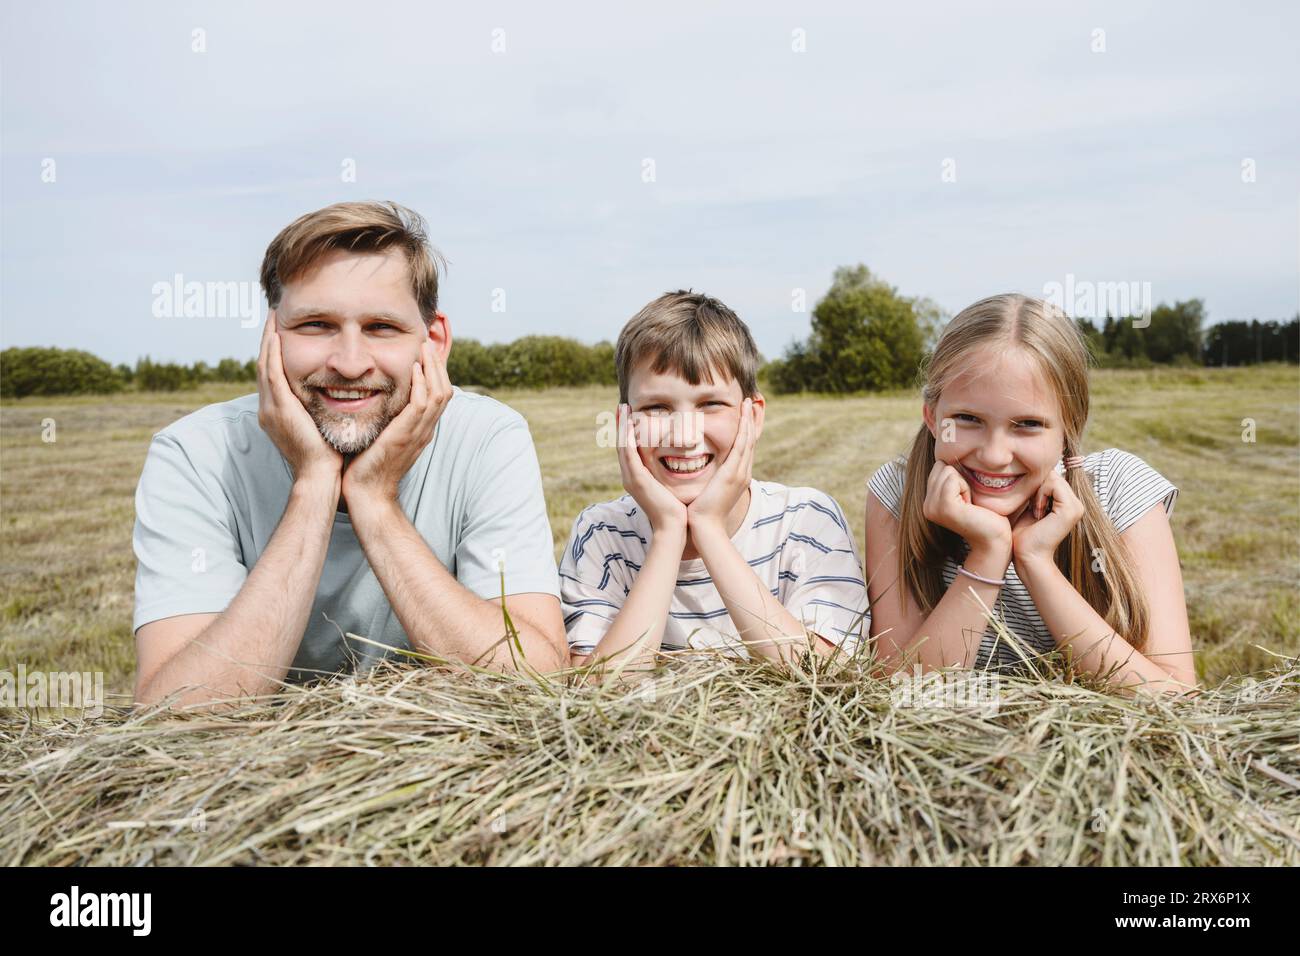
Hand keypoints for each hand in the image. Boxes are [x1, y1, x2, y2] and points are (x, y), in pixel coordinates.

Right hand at [257, 311, 342, 482]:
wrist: (319, 475)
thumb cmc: (326, 456)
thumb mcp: (318, 426)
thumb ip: (317, 409)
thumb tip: (333, 395)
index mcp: (276, 412)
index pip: (272, 374)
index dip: (274, 352)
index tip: (280, 331)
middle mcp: (268, 408)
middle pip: (264, 365)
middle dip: (267, 340)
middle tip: (272, 316)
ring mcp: (270, 408)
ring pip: (265, 365)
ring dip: (268, 340)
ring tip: (272, 317)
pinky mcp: (279, 408)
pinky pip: (273, 374)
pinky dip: (273, 354)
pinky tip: (276, 336)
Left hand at [342, 340, 452, 508]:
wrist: (367, 494)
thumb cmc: (368, 468)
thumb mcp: (381, 437)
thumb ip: (386, 419)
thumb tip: (374, 398)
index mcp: (422, 430)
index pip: (438, 396)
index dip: (435, 373)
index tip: (424, 353)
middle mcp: (425, 430)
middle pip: (445, 390)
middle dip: (438, 365)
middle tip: (427, 343)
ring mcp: (419, 433)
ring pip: (438, 394)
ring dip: (432, 368)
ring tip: (424, 348)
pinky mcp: (406, 435)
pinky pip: (421, 405)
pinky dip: (421, 384)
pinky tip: (414, 369)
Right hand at [616, 403, 687, 534]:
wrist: (673, 526)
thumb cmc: (675, 509)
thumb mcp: (667, 487)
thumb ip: (666, 475)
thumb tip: (676, 463)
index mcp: (636, 478)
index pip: (629, 450)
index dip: (627, 432)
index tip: (629, 415)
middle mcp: (629, 476)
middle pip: (621, 445)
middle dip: (621, 425)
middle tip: (621, 406)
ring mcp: (631, 478)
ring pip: (622, 447)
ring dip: (622, 427)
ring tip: (622, 409)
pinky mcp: (637, 480)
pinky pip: (629, 455)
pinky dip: (628, 439)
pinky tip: (629, 426)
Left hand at [687, 398, 755, 534]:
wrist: (705, 527)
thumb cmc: (702, 512)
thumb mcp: (709, 491)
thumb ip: (709, 480)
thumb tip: (701, 472)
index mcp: (737, 476)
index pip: (744, 448)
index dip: (745, 430)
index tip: (743, 415)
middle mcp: (743, 472)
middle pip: (750, 440)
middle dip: (750, 421)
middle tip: (750, 402)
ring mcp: (740, 472)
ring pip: (748, 440)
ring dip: (749, 420)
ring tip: (749, 403)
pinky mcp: (733, 473)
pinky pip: (742, 445)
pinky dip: (744, 429)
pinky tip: (743, 416)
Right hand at [921, 460, 1012, 553]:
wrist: (995, 540)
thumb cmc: (988, 515)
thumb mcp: (966, 491)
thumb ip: (954, 476)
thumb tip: (951, 450)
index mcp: (929, 502)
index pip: (939, 467)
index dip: (958, 477)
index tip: (967, 498)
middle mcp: (926, 506)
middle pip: (941, 466)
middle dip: (960, 478)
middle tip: (970, 502)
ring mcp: (932, 507)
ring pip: (947, 470)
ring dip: (964, 483)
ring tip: (970, 504)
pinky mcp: (943, 507)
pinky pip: (952, 479)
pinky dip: (966, 487)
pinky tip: (970, 505)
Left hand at [1011, 470, 1083, 565]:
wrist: (1027, 556)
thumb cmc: (1023, 534)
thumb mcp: (1029, 505)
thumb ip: (1036, 489)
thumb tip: (1033, 468)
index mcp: (1068, 502)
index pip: (1052, 476)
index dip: (1036, 483)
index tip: (1029, 504)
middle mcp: (1076, 503)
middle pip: (1052, 475)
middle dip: (1036, 487)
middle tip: (1032, 508)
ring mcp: (1076, 506)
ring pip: (1053, 478)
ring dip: (1037, 491)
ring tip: (1035, 511)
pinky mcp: (1071, 509)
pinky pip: (1054, 484)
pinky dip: (1040, 494)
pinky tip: (1037, 511)